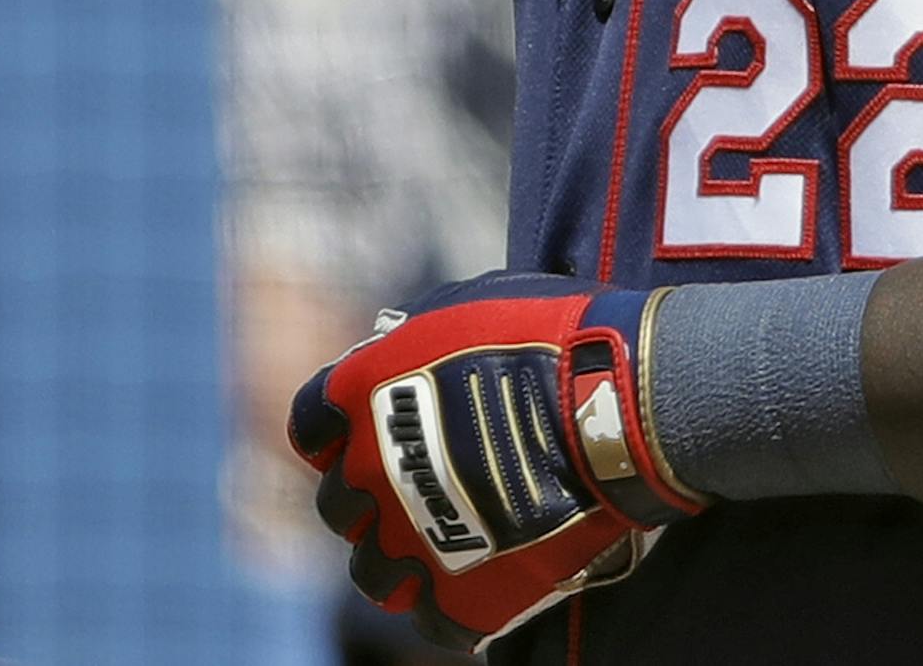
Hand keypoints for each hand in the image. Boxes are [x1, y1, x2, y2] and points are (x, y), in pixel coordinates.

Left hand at [288, 274, 701, 652]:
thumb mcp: (469, 301)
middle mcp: (368, 471)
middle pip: (338, 504)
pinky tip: (479, 582)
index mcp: (362, 393)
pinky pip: (430, 620)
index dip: (336, 432)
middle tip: (416, 488)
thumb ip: (417, 335)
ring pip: (373, 572)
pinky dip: (449, 605)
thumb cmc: (550, 332)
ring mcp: (409, 541)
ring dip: (398, 558)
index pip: (310, 425)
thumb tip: (399, 345)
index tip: (364, 433)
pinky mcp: (458, 597)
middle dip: (367, 497)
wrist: (611, 403)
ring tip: (443, 545)